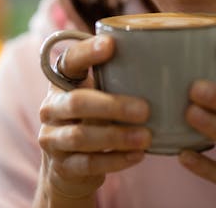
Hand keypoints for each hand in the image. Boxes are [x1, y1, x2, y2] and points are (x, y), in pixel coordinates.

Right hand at [36, 35, 151, 202]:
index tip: (110, 45)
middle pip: (76, 102)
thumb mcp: (98, 96)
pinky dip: (115, 160)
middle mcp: (51, 108)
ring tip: (146, 137)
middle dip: (111, 105)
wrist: (68, 169)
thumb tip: (164, 62)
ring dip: (116, 136)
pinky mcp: (61, 166)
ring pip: (80, 136)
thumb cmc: (93, 120)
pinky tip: (137, 155)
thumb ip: (116, 80)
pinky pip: (88, 164)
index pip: (69, 61)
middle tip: (144, 109)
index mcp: (62, 82)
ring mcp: (52, 138)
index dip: (86, 52)